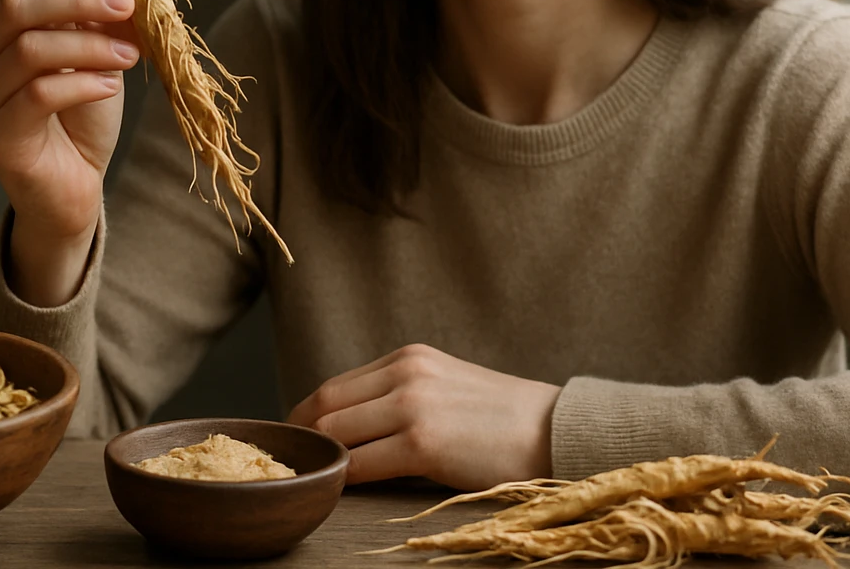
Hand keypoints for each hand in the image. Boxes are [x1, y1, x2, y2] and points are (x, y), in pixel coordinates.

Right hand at [0, 0, 140, 301]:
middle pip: (19, 7)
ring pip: (30, 50)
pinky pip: (38, 95)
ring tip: (131, 55)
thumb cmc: (82, 114)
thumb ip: (92, 13)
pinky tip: (112, 86)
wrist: (73, 187)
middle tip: (127, 4)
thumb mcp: (93, 51)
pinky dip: (83, 83)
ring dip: (89, 46)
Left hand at [287, 344, 561, 489]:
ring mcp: (412, 405)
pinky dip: (344, 479)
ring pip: (336, 433)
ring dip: (320, 459)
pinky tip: (341, 492)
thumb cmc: (503, 419)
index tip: (298, 442)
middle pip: (325, 405)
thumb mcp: (445, 385)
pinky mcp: (423, 442)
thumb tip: (354, 427)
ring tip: (314, 481)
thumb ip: (400, 395)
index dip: (307, 418)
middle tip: (295, 467)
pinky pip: (361, 464)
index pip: (335, 386)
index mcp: (408, 357)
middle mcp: (405, 372)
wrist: (555, 430)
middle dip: (303, 439)